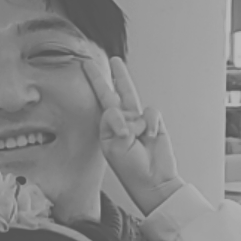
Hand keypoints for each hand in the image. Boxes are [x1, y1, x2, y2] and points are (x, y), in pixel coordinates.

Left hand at [82, 57, 183, 215]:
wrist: (153, 180)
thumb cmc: (130, 167)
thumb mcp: (113, 145)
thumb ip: (114, 123)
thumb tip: (124, 112)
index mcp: (106, 127)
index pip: (100, 101)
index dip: (95, 83)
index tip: (86, 65)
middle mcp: (121, 121)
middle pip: (113, 93)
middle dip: (108, 76)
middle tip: (102, 61)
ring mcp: (138, 121)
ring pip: (132, 97)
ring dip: (128, 99)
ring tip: (126, 107)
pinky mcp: (154, 122)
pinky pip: (149, 112)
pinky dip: (149, 124)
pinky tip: (149, 136)